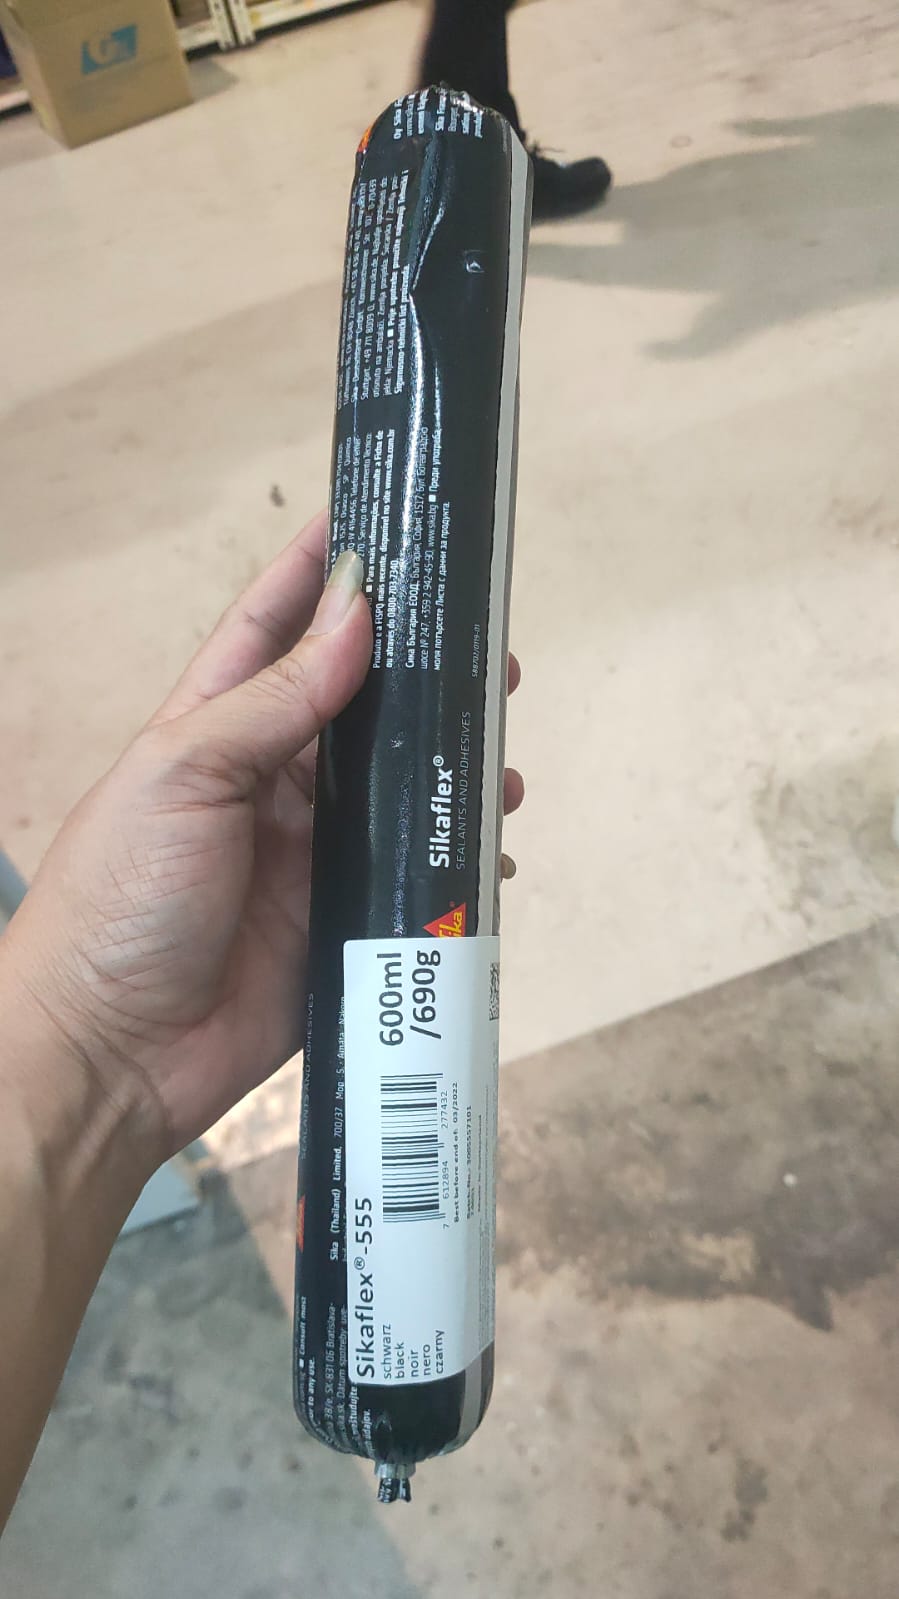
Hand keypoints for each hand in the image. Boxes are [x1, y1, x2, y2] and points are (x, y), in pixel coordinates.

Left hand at [3, 512, 522, 1177]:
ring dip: (449, 762)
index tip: (372, 518)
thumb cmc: (120, 900)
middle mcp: (268, 782)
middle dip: (418, 671)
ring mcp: (308, 852)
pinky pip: (412, 873)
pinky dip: (454, 855)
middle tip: (487, 649)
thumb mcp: (183, 776)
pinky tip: (489, 844)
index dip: (317, 572)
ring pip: (397, 787)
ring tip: (499, 746)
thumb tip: (355, 616)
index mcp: (213, 729)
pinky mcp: (341, 918)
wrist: (114, 1053)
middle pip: (356, 705)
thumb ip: (273, 701)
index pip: (271, 629)